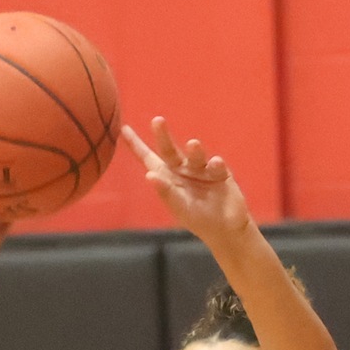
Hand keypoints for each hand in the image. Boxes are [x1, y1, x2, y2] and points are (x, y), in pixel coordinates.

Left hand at [123, 117, 251, 242]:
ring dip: (195, 149)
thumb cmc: (198, 219)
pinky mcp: (220, 173)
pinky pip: (216, 165)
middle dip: (163, 136)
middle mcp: (182, 169)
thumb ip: (166, 192)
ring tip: (193, 144)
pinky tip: (216, 163)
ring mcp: (201, 169)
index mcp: (168, 177)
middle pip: (170, 150)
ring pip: (195, 155)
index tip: (123, 129)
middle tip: (157, 120)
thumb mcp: (180, 207)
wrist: (226, 229)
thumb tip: (149, 176)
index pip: (149, 159)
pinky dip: (216, 163)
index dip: (136, 145)